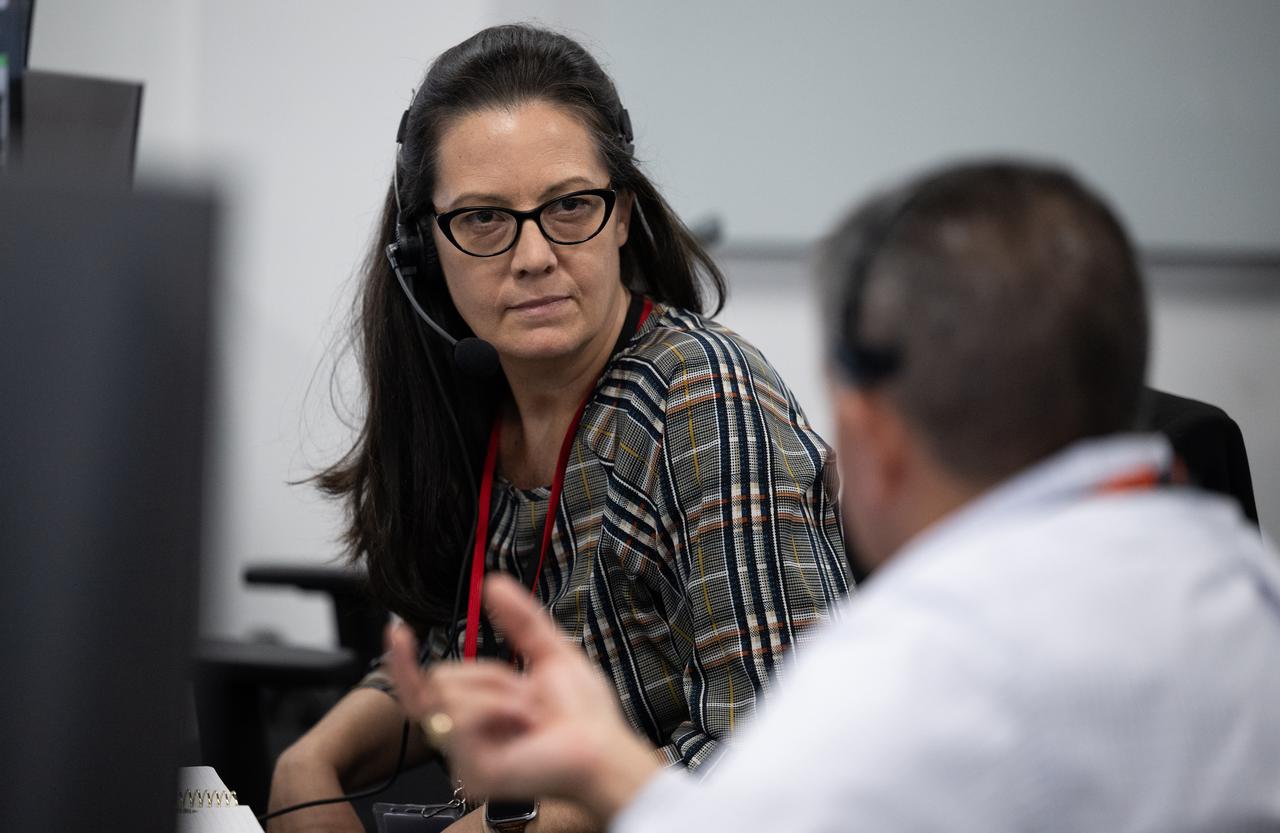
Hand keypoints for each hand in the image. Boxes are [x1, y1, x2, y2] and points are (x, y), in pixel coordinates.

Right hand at [385, 575, 660, 823]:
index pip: (425, 686)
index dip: (404, 660)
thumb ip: (521, 619)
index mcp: (479, 713)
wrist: (605, 749)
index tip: (397, 630)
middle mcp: (467, 737)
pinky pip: (463, 717)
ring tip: (529, 714)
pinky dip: (501, 708)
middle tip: (524, 693)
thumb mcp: (551, 652)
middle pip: (439, 679)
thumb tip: (494, 584)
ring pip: (449, 694)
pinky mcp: (473, 772)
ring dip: (500, 691)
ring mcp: (466, 758)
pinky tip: (525, 725)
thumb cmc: (586, 716)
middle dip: (487, 673)